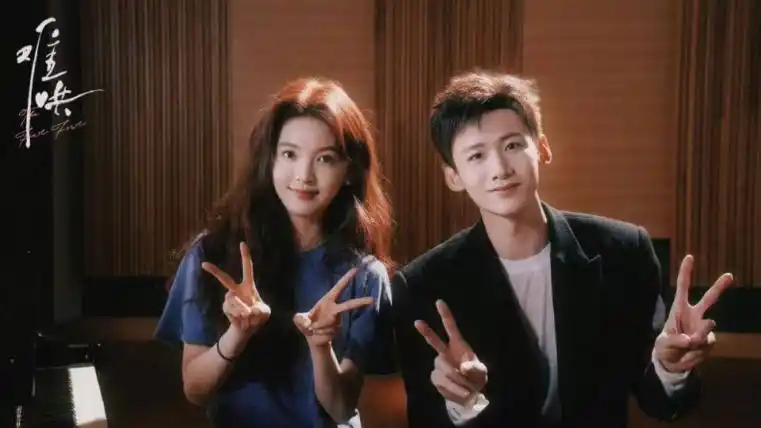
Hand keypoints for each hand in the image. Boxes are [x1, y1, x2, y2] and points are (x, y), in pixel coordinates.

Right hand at [201, 242, 270, 336]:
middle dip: (214, 271)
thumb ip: (260, 310)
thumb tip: (248, 310)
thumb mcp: (264, 313)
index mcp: (248, 286)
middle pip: (225, 279)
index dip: (245, 256)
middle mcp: (236, 290)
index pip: (247, 268)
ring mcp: (229, 299)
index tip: (242, 243)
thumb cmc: (257, 317)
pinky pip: (233, 311)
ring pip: (236, 303)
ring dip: (246, 313)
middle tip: (204, 264)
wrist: (247, 329)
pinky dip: (241, 318)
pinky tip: (243, 320)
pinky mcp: (225, 308)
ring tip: (249, 317)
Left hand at [293, 262, 373, 347]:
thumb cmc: (306, 323)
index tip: (356, 270)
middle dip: (361, 302)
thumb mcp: (298, 319)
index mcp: (328, 300)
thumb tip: (308, 324)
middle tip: (372, 300)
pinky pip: (328, 331)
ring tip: (313, 328)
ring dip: (318, 327)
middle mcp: (335, 309)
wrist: (312, 337)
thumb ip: (299, 319)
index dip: (347, 278)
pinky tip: (317, 333)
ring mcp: (337, 320)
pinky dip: (319, 333)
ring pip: (330, 323)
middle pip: (349, 305)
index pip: (339, 287)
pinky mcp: (337, 330)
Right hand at [415, 300, 486, 405]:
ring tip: (468, 389)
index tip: (439, 302)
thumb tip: (463, 367)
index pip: (451, 327)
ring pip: (443, 369)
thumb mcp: (481, 372)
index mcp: (459, 345)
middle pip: (434, 341)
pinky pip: (442, 381)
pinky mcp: (435, 376)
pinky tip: (460, 392)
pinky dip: (453, 389)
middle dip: (426, 332)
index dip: (445, 315)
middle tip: (417, 321)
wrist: (469, 396)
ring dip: (457, 381)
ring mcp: (439, 364)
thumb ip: (475, 369)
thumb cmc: (476, 378)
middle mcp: (445, 352)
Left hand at [654, 254, 733, 372]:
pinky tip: (692, 353)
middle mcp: (694, 315)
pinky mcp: (710, 340)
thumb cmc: (665, 348)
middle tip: (729, 275)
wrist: (673, 363)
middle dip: (719, 286)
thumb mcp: (664, 344)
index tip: (689, 257)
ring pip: (707, 328)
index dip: (686, 273)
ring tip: (686, 347)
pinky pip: (708, 344)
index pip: (682, 287)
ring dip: (697, 340)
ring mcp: (704, 327)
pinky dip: (699, 352)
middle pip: (709, 298)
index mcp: (679, 309)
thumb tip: (692, 339)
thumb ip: (676, 341)